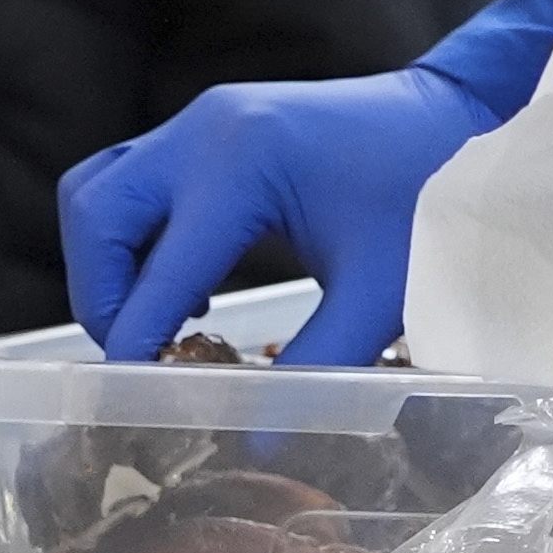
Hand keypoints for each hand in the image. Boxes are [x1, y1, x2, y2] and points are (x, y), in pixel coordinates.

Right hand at [63, 70, 500, 365]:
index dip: (136, 339)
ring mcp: (202, 120)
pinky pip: (131, 178)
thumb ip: (317, 365)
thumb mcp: (376, 290)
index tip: (129, 397)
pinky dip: (133, 233)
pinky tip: (188, 280)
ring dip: (108, 260)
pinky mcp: (209, 124)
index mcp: (243, 166)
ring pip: (101, 191)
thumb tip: (258, 439)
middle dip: (102, 295)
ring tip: (157, 321)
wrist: (456, 113)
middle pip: (97, 216)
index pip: (159, 270)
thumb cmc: (424, 193)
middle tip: (138, 355)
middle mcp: (206, 132)